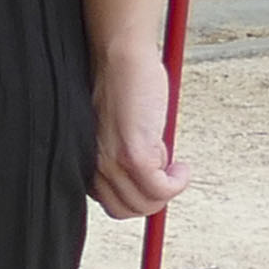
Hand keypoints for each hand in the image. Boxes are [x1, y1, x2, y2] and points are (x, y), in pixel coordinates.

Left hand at [91, 44, 183, 220]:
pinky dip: (177, 184)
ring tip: (174, 168)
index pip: (109, 202)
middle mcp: (96, 166)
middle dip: (153, 199)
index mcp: (87, 161)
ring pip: (145, 203)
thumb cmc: (120, 86)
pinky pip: (160, 190)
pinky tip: (181, 168)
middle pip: (125, 210)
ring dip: (167, 192)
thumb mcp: (117, 130)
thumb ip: (123, 153)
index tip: (153, 180)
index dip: (136, 195)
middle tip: (168, 177)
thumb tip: (150, 172)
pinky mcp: (135, 154)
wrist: (120, 59)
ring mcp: (114, 162)